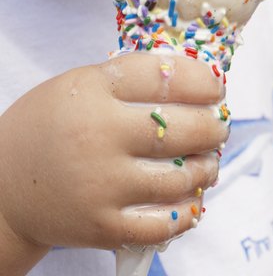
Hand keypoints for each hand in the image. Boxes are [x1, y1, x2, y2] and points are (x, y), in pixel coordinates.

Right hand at [0, 54, 225, 259]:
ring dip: (208, 168)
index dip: (202, 80)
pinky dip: (188, 211)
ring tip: (210, 161)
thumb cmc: (50, 132)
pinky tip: (193, 198)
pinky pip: (165, 223)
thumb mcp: (76, 88)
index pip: (163, 76)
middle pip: (183, 128)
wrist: (3, 190)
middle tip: (220, 125)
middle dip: (214, 126)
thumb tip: (199, 81)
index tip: (216, 86)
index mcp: (90, 92)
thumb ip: (130, 80)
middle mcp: (97, 136)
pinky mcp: (103, 227)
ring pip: (182, 177)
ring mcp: (101, 185)